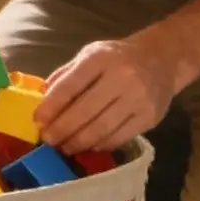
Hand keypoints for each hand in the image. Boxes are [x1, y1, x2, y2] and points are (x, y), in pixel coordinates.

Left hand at [35, 31, 180, 153]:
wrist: (162, 59)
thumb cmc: (118, 57)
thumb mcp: (91, 54)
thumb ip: (67, 75)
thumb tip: (43, 99)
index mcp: (101, 58)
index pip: (70, 85)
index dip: (51, 106)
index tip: (37, 121)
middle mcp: (121, 77)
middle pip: (85, 111)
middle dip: (62, 129)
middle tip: (48, 140)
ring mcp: (138, 99)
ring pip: (102, 128)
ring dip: (78, 142)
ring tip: (65, 146)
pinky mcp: (149, 117)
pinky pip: (119, 137)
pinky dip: (100, 145)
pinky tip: (88, 146)